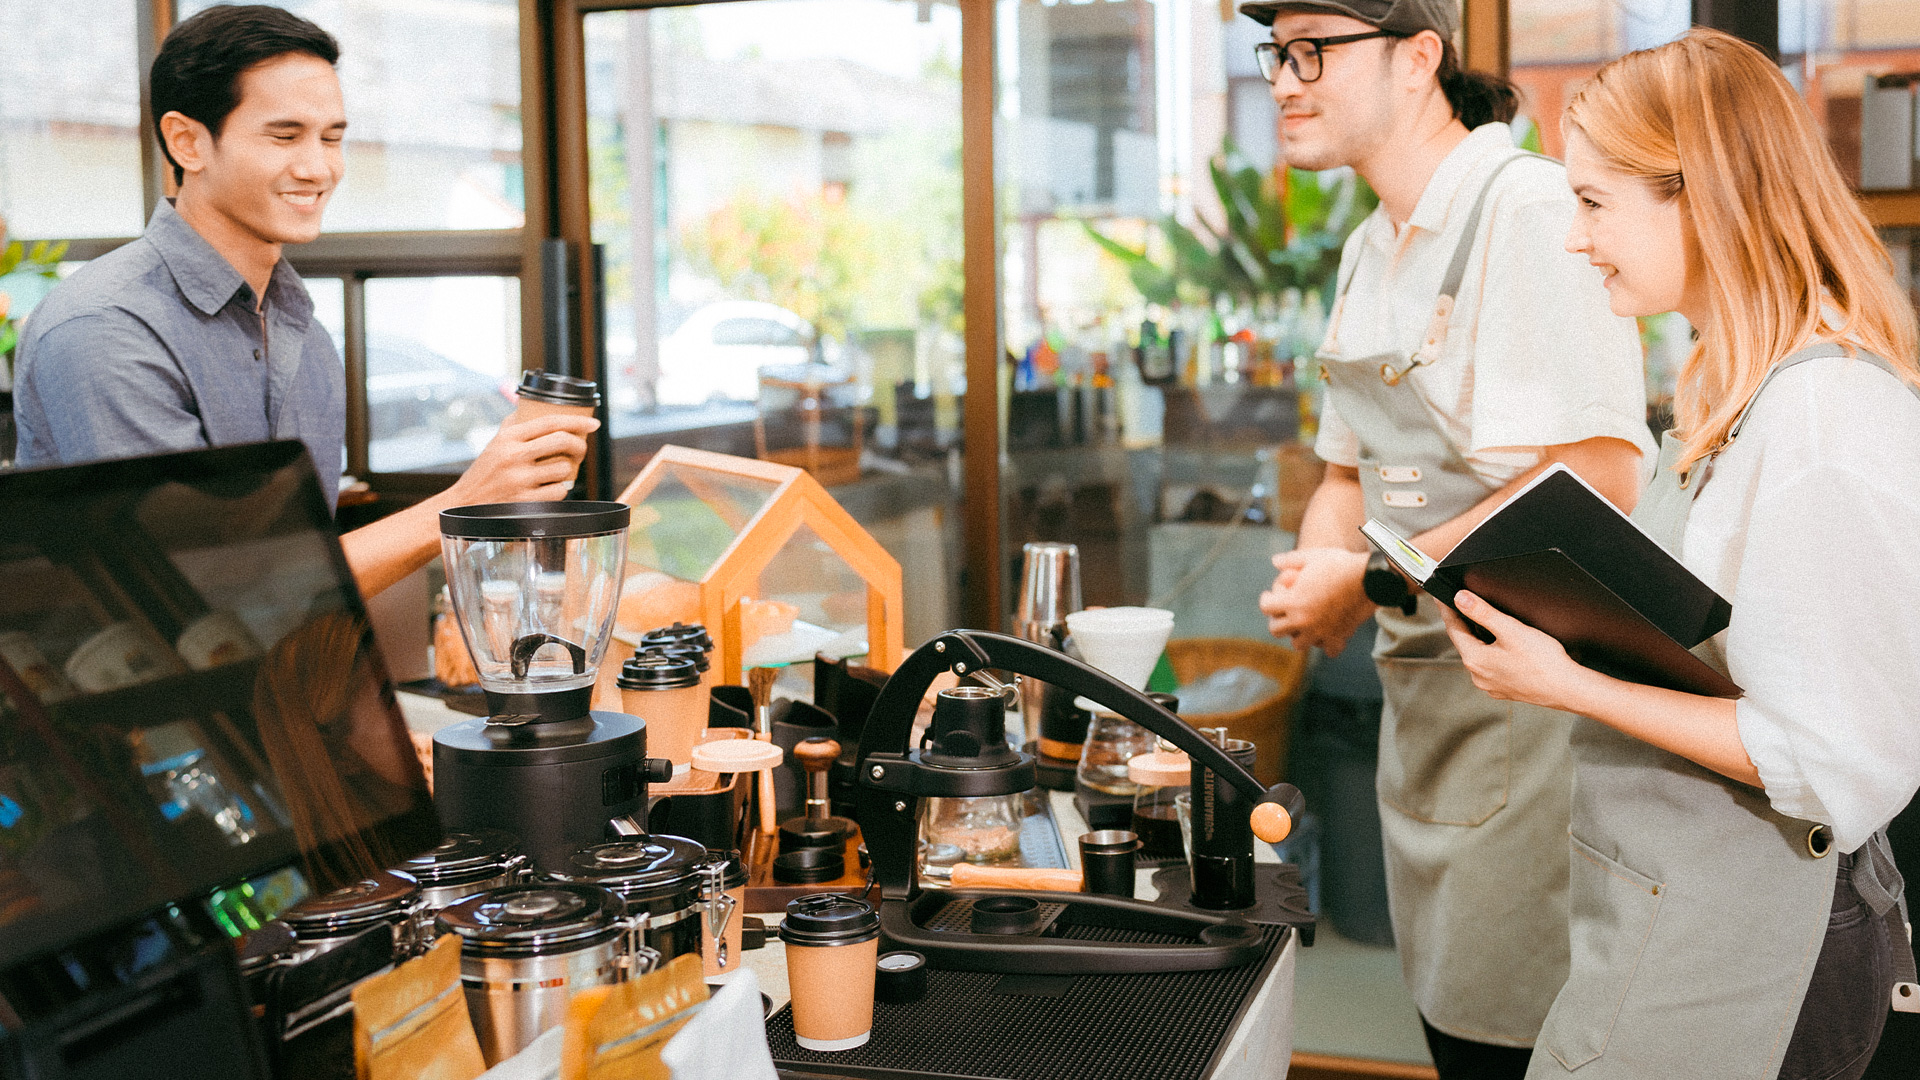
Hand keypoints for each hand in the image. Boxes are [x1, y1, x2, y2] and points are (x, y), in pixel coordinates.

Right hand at [444, 413, 598, 505]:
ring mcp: (520, 480)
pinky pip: (559, 492)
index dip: (577, 422)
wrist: (464, 505)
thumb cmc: (484, 474)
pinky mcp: (525, 502)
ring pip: (563, 468)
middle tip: (581, 449)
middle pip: (562, 441)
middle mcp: (513, 456)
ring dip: (567, 471)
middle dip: (579, 445)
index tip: (593, 425)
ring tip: (556, 473)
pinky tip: (550, 490)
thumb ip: (512, 426)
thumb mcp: (494, 445)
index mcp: (508, 438)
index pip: (550, 422)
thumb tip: (529, 407)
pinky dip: (560, 490)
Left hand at [1258, 548, 1373, 655]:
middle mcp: (1303, 621)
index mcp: (1293, 601)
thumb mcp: (1312, 556)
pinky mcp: (1338, 637)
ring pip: (1298, 644)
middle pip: (1276, 630)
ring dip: (1298, 634)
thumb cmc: (1340, 563)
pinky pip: (1328, 649)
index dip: (1267, 599)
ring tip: (1303, 623)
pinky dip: (1326, 643)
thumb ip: (1290, 559)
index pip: (1266, 607)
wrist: (1370, 578)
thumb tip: (1274, 561)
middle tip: (1283, 611)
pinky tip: (1327, 632)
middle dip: (1277, 619)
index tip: (1271, 595)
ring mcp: (1320, 632)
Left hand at [1440, 591, 1591, 712]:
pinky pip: (1491, 666)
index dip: (1448, 610)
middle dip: (1464, 623)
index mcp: (1475, 660)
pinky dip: (1492, 653)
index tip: (1441, 597)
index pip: (1454, 628)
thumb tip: (1460, 599)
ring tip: (1483, 621)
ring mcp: (1490, 685)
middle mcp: (1478, 676)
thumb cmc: (1543, 662)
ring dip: (1479, 638)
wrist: (1568, 689)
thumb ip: (1483, 612)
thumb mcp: (1511, 629)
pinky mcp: (1504, 689)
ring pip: (1479, 654)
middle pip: (1465, 642)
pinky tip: (1503, 646)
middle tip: (1461, 604)